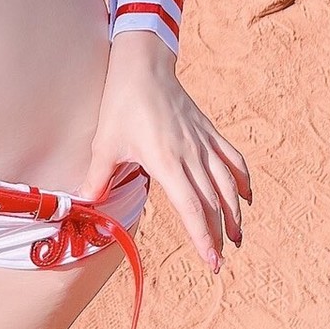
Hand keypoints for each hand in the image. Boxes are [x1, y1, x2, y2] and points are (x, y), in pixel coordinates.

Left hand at [76, 35, 249, 270]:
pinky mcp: (208, 131)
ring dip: (235, 213)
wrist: (143, 66)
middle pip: (213, 203)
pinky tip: (245, 197)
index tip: (211, 262)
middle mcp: (191, 155)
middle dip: (218, 235)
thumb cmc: (122, 103)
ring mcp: (203, 143)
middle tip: (220, 262)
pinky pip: (232, 159)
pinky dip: (242, 180)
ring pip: (228, 184)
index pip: (192, 209)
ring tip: (237, 237)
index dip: (203, 238)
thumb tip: (83, 203)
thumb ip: (98, 178)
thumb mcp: (105, 144)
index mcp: (167, 163)